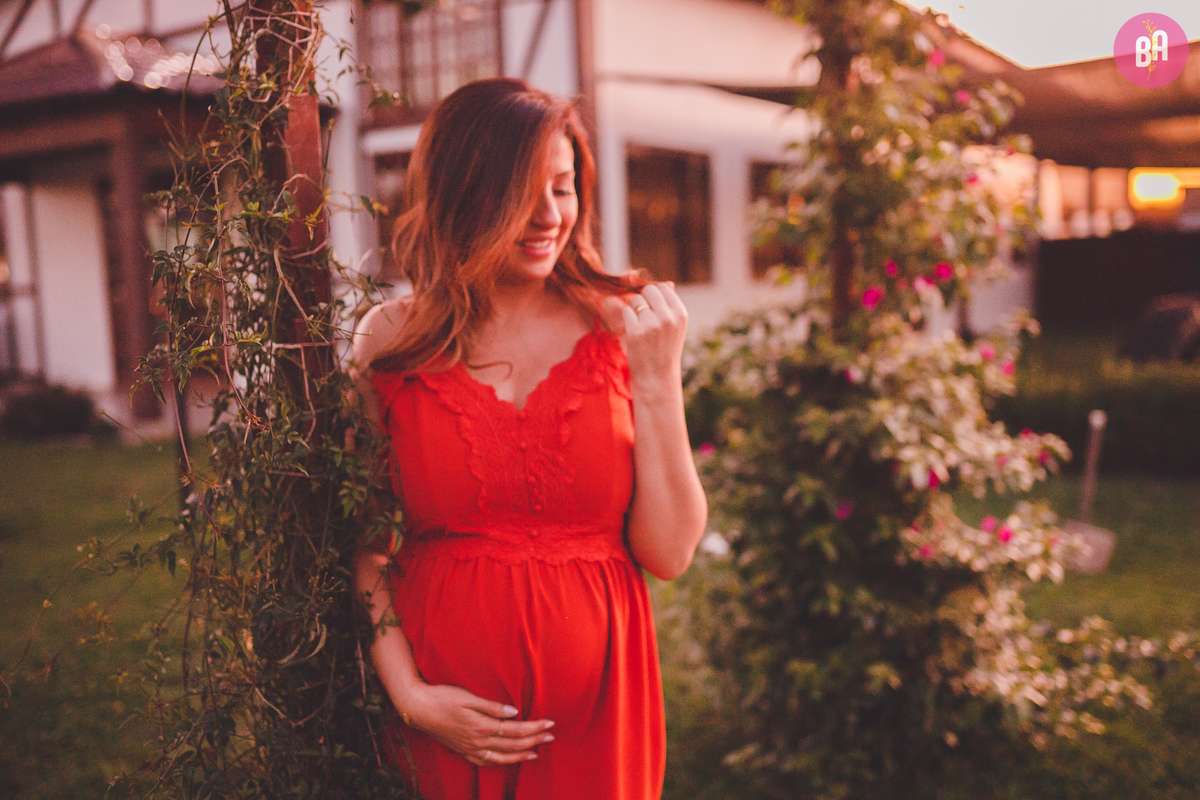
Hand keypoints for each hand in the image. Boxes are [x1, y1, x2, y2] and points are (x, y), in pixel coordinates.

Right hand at [404, 683, 555, 766]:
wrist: (418, 709)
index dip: (534, 728)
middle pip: (513, 745)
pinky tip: (508, 760)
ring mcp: (470, 749)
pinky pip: (486, 762)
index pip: (516, 730)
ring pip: (502, 758)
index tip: (550, 724)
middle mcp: (478, 741)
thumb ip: (491, 706)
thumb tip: (514, 712)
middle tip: (551, 736)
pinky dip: (501, 762)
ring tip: (536, 752)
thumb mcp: (467, 697)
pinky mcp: (463, 751)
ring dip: (521, 755)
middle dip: (534, 741)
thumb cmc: (442, 697)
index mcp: (482, 727)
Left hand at [601, 282, 688, 401]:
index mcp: (680, 314)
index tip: (652, 307)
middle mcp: (668, 317)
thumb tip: (667, 283)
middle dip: (643, 299)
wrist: (657, 377)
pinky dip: (627, 319)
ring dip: (634, 310)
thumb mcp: (675, 327)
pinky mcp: (635, 332)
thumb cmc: (665, 350)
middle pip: (648, 290)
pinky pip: (626, 312)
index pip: (663, 288)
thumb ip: (671, 305)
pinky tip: (633, 331)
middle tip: (644, 315)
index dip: (654, 295)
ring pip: (635, 301)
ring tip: (640, 326)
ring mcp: (651, 324)